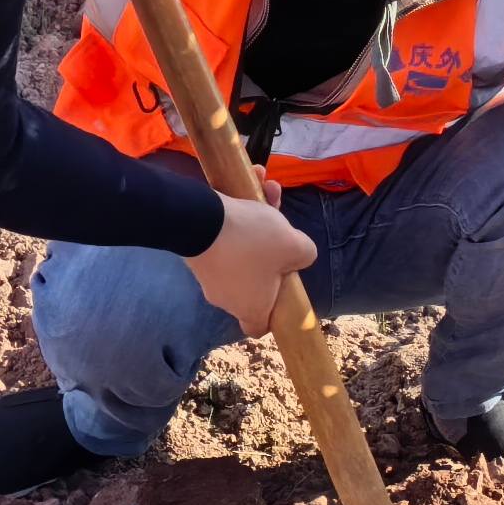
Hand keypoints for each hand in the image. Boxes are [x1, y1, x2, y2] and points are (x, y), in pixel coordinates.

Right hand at [186, 188, 315, 335]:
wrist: (198, 217)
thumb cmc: (251, 241)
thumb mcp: (294, 245)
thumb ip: (305, 254)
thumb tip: (299, 257)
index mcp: (251, 306)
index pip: (258, 326)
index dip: (273, 312)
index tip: (283, 287)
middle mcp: (226, 296)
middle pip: (257, 278)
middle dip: (272, 246)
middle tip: (280, 223)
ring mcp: (210, 273)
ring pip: (243, 248)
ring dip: (257, 220)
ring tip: (267, 187)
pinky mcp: (198, 250)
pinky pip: (225, 235)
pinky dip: (237, 213)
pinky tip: (251, 179)